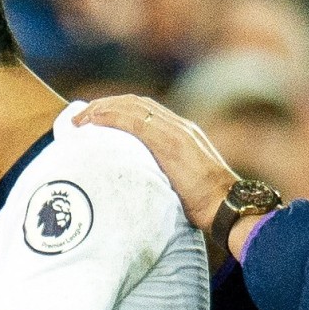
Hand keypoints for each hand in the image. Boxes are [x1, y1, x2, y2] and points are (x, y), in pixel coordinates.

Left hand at [73, 95, 237, 232]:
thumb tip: (146, 185)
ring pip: (133, 107)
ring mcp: (175, 132)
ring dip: (103, 108)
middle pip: (136, 104)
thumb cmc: (209, 205)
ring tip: (80, 118)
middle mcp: (179, 126)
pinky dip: (110, 117)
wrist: (228, 206)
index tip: (97, 118)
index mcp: (183, 134)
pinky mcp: (170, 142)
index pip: (146, 111)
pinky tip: (93, 121)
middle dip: (106, 105)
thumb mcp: (185, 182)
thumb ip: (167, 174)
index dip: (119, 110)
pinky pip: (134, 121)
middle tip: (81, 116)